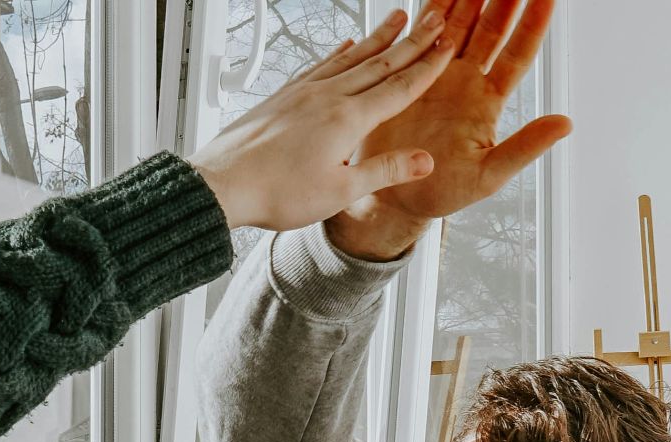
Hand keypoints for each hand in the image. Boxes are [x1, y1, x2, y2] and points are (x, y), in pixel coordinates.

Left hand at [189, 8, 455, 231]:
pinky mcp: (284, 95)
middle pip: (379, 62)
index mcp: (346, 119)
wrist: (222, 185)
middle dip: (412, 41)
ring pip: (350, 57)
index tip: (448, 46)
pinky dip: (338, 53)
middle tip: (435, 18)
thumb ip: (384, 170)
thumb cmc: (276, 193)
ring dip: (377, 38)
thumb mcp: (340, 191)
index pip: (398, 88)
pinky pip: (319, 65)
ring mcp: (303, 92)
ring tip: (397, 18)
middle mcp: (327, 96)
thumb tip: (425, 160)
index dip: (427, 67)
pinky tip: (345, 45)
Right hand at [326, 0, 570, 259]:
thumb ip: (525, 147)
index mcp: (488, 101)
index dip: (533, 25)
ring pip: (457, 25)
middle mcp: (466, 82)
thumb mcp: (489, 175)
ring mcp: (437, 76)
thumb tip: (566, 123)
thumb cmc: (445, 192)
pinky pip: (419, 37)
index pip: (518, 54)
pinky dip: (428, 12)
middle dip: (503, 0)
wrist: (395, 197)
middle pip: (490, 30)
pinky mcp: (407, 76)